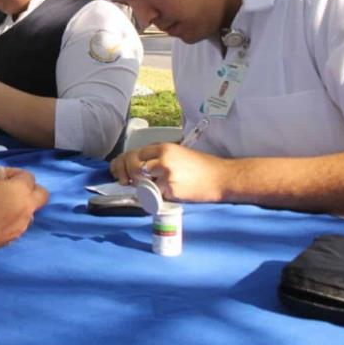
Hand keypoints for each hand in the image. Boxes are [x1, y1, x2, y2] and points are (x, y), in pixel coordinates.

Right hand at [0, 167, 47, 252]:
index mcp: (21, 190)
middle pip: (42, 194)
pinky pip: (20, 224)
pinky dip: (13, 219)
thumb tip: (1, 176)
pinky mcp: (15, 238)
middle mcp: (27, 207)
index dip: (14, 173)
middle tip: (13, 189)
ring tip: (2, 206)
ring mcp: (23, 225)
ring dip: (21, 206)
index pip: (28, 176)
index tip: (0, 176)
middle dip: (31, 189)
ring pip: (30, 211)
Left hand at [109, 143, 231, 202]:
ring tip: (152, 188)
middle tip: (127, 182)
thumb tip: (139, 168)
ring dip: (143, 187)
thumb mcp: (179, 153)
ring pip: (142, 183)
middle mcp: (163, 159)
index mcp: (164, 147)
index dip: (124, 163)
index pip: (135, 154)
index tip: (120, 170)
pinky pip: (155, 196)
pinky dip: (157, 197)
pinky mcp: (171, 190)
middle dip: (127, 175)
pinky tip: (167, 194)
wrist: (222, 178)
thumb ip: (159, 157)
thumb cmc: (202, 166)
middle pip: (133, 166)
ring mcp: (166, 175)